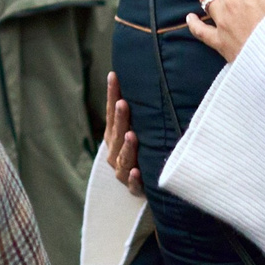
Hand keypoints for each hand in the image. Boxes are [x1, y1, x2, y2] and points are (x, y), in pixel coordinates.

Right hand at [102, 72, 142, 198]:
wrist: (143, 186)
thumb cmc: (142, 152)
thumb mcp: (139, 130)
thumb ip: (141, 112)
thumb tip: (153, 78)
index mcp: (114, 136)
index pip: (111, 113)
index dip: (111, 95)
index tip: (114, 76)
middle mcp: (115, 152)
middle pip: (116, 134)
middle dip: (120, 119)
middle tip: (123, 103)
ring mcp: (123, 171)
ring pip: (123, 159)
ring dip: (127, 147)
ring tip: (131, 136)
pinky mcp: (134, 188)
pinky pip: (133, 185)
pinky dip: (134, 179)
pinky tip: (138, 172)